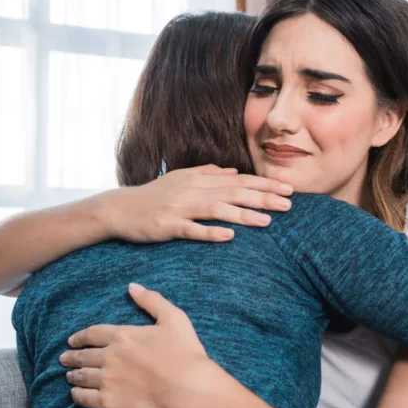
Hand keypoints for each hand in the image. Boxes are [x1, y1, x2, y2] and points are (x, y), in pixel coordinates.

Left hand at [60, 283, 211, 407]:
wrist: (188, 388)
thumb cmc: (184, 352)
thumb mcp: (174, 318)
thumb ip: (152, 301)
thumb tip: (132, 287)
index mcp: (123, 336)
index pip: (93, 334)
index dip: (80, 336)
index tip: (72, 340)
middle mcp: (109, 357)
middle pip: (83, 355)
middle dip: (72, 356)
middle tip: (64, 358)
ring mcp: (107, 380)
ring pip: (82, 376)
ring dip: (73, 374)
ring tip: (68, 375)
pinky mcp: (109, 402)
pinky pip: (85, 398)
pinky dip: (77, 394)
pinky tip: (75, 393)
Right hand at [97, 165, 293, 242]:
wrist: (119, 209)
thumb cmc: (153, 195)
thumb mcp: (181, 178)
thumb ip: (208, 173)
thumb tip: (234, 172)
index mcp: (199, 178)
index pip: (239, 180)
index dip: (265, 184)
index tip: (288, 188)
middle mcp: (192, 189)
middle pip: (234, 192)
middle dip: (263, 197)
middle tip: (289, 203)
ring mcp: (180, 208)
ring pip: (217, 209)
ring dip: (243, 214)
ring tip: (268, 221)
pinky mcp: (167, 226)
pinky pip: (192, 229)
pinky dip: (211, 232)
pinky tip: (229, 236)